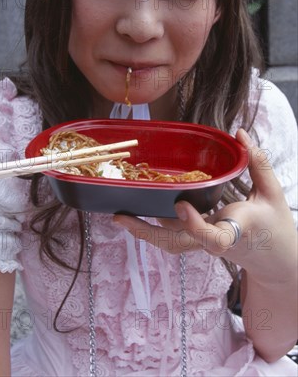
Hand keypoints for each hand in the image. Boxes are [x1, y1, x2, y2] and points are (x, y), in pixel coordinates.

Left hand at [113, 129, 296, 278]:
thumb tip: (241, 134)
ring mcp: (203, 243)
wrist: (273, 260)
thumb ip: (257, 162)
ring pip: (170, 242)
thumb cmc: (274, 225)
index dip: (194, 225)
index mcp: (237, 229)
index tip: (181, 204)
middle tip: (121, 217)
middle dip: (148, 232)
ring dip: (144, 230)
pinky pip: (173, 235)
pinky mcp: (198, 241)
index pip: (214, 237)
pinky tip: (137, 209)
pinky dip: (154, 224)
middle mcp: (215, 240)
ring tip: (120, 215)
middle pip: (178, 243)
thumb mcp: (273, 193)